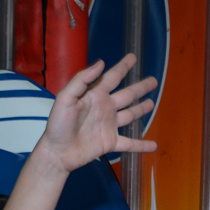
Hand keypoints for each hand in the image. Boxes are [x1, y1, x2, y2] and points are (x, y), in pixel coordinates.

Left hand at [36, 54, 157, 174]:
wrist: (57, 152)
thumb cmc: (58, 125)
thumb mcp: (65, 98)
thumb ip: (81, 80)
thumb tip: (101, 63)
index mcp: (95, 96)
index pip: (112, 77)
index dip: (123, 67)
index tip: (133, 57)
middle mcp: (105, 109)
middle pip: (127, 95)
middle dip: (140, 88)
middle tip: (153, 81)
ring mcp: (108, 126)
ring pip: (130, 115)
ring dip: (141, 110)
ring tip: (152, 103)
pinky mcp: (110, 143)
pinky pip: (130, 144)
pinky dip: (142, 145)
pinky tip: (153, 145)